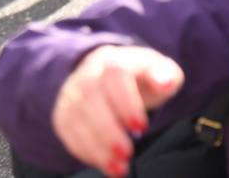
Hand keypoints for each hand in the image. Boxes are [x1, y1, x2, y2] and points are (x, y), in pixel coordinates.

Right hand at [51, 46, 184, 176]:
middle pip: (89, 96)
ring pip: (74, 116)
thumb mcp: (159, 71)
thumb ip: (165, 75)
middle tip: (127, 153)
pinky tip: (104, 164)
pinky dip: (84, 150)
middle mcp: (87, 74)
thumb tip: (164, 82)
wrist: (110, 77)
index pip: (114, 75)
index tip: (141, 127)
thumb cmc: (141, 78)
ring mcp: (71, 93)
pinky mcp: (64, 112)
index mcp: (113, 60)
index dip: (126, 102)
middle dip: (107, 129)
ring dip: (95, 146)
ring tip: (119, 167)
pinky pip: (66, 131)